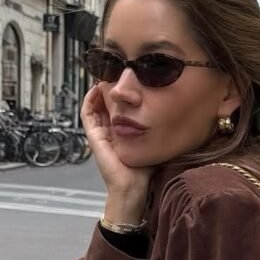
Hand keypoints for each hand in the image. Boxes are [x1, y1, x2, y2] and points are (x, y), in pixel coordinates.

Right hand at [81, 83, 152, 199]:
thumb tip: (172, 115)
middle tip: (115, 73)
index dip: (120, 94)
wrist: (132, 187)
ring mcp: (99, 134)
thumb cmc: (144, 170)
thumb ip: (157, 130)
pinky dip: (89, 100)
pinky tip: (96, 88)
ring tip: (104, 76)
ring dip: (97, 91)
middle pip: (105, 104)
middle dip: (109, 89)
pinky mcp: (93, 137)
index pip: (118, 108)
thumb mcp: (152, 142)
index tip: (127, 80)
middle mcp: (109, 131)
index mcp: (121, 133)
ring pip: (94, 106)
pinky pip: (87, 114)